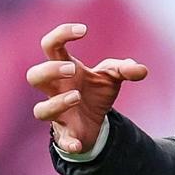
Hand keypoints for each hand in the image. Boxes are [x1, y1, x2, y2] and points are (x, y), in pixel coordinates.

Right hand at [27, 23, 148, 153]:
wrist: (95, 123)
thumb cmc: (96, 92)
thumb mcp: (113, 77)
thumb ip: (125, 69)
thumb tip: (140, 70)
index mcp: (65, 69)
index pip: (51, 46)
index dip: (61, 34)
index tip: (83, 30)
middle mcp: (55, 90)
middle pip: (34, 76)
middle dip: (50, 71)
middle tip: (72, 69)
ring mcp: (57, 114)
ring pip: (40, 110)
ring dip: (57, 103)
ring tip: (77, 96)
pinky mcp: (65, 135)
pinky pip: (60, 141)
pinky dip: (68, 143)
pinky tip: (79, 143)